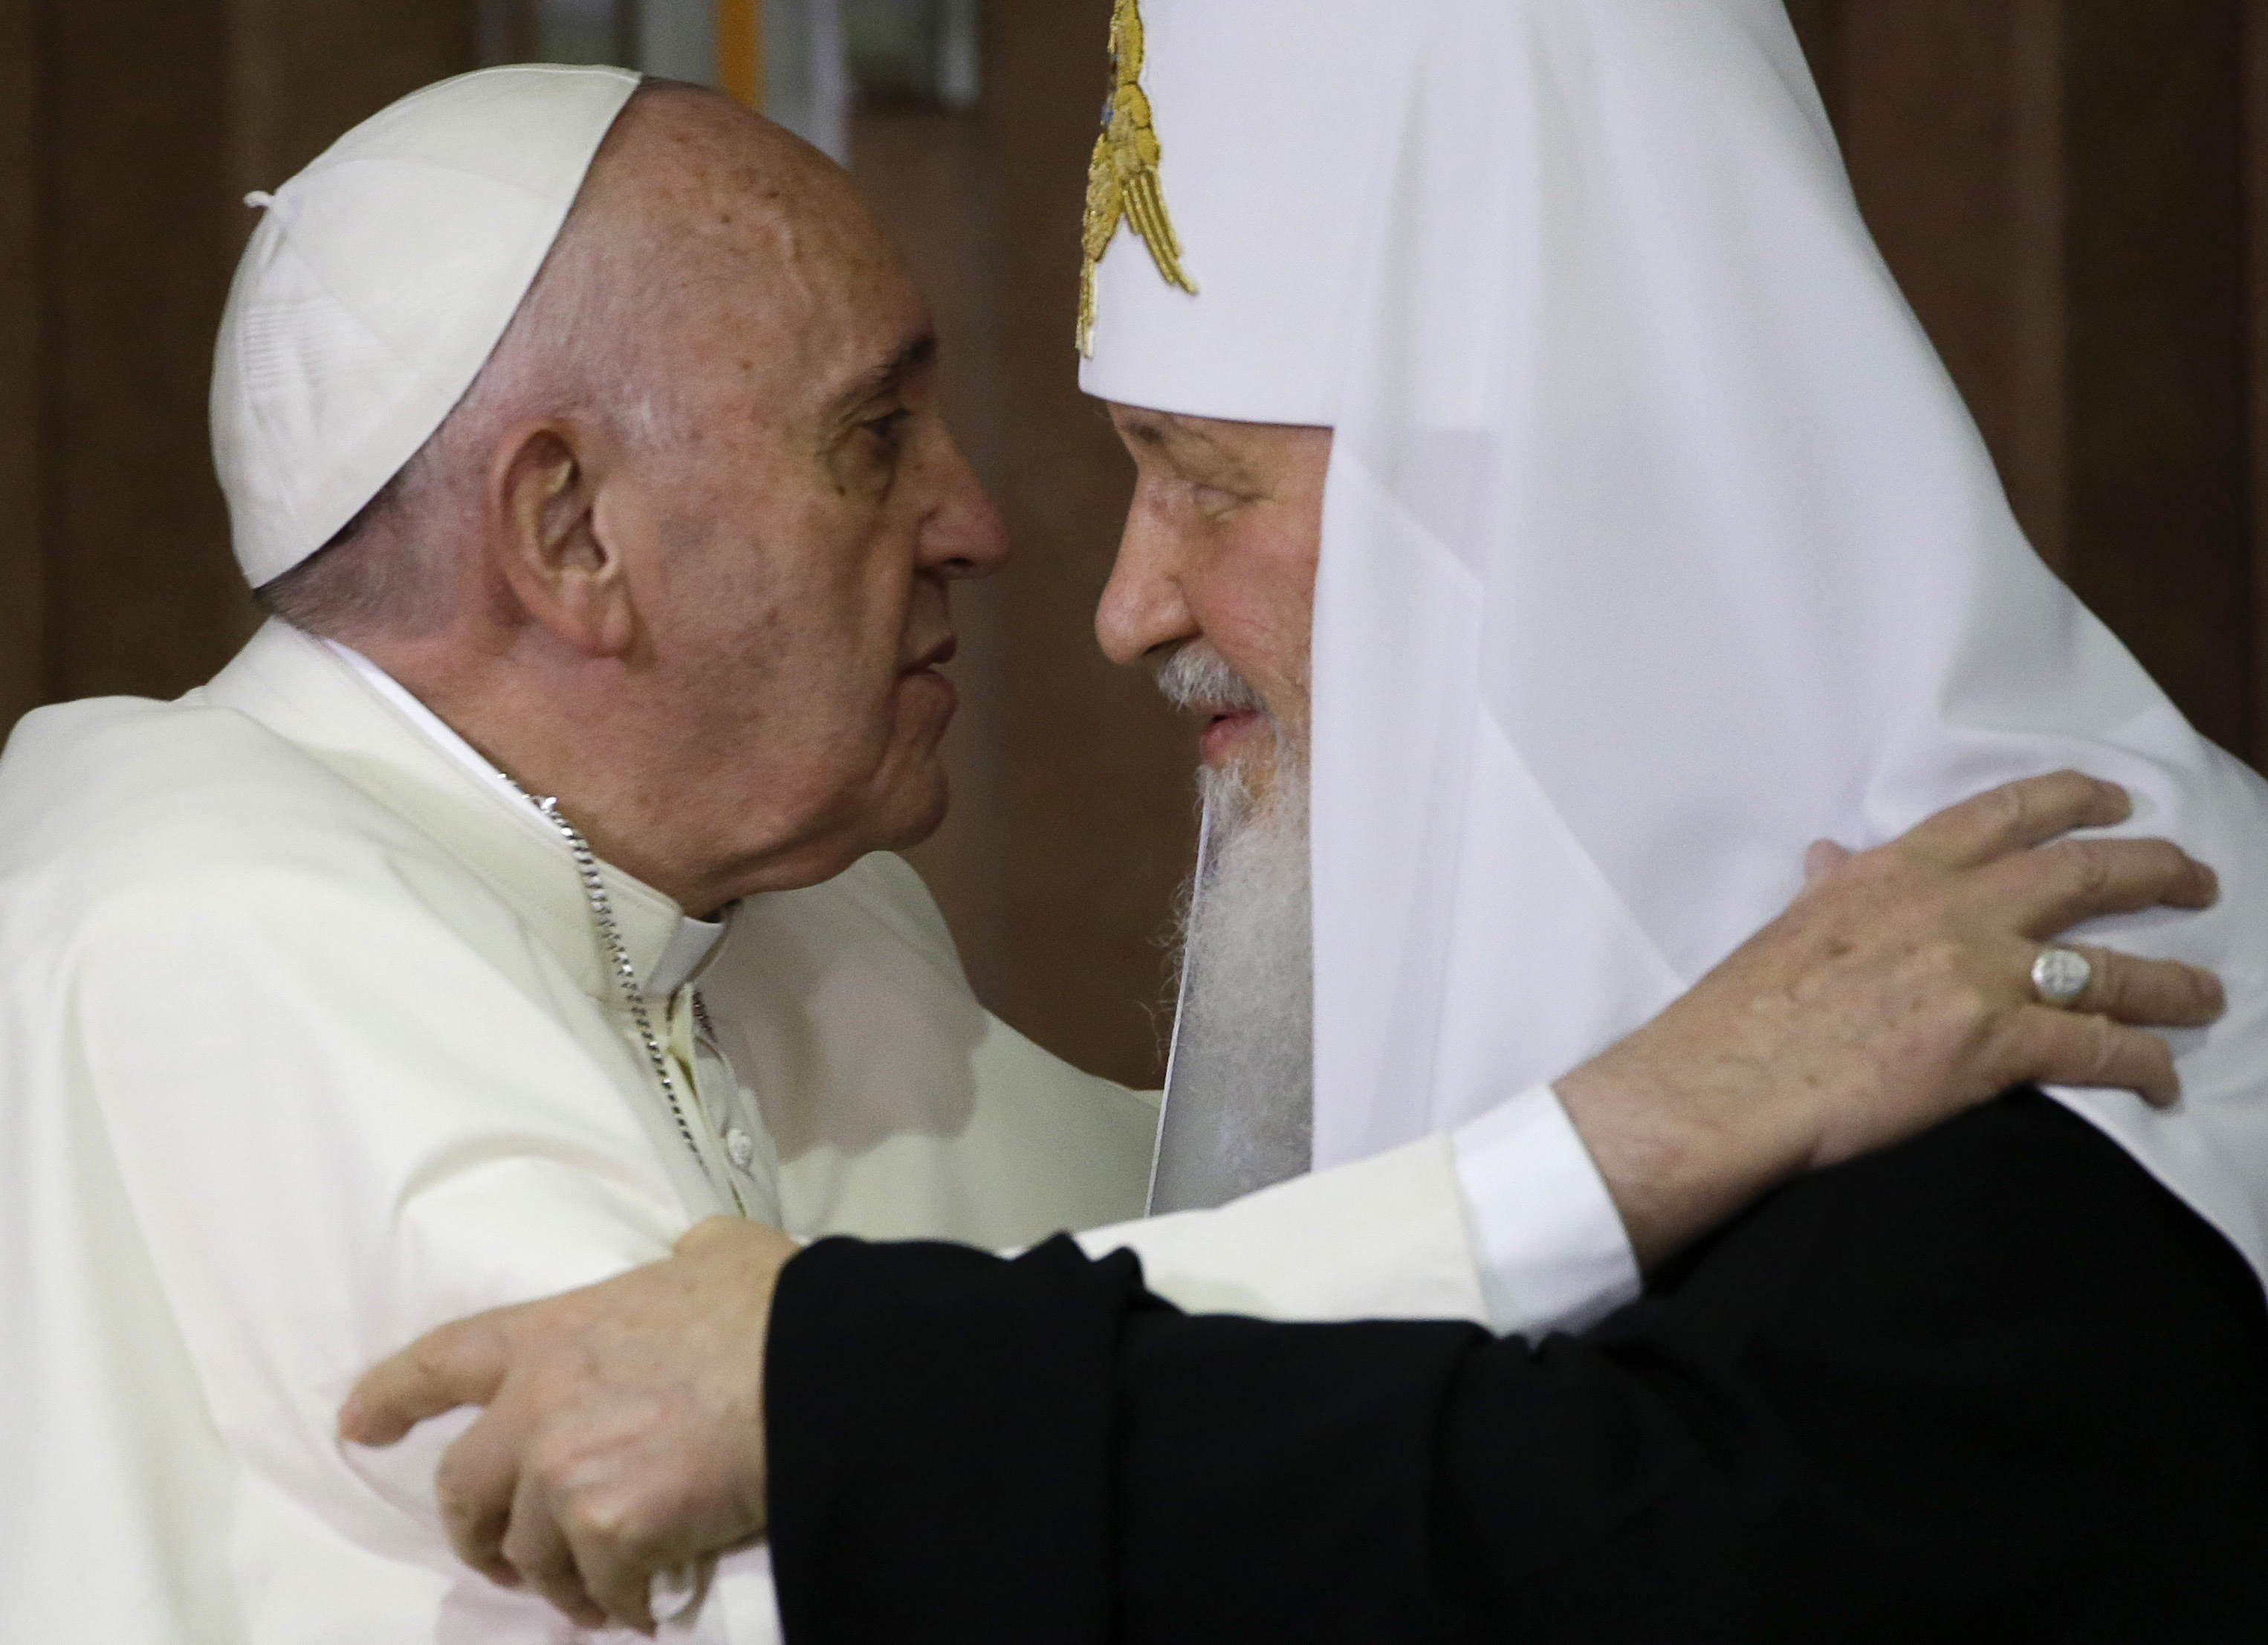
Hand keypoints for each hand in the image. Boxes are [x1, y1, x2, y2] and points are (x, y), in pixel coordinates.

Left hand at [340, 1216, 798, 1633]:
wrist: (817, 1370)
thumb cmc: (772, 1305)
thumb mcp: (714, 1253)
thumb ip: (679, 1260)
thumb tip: (694, 1259)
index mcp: (552, 1332)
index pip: (440, 1361)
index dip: (390, 1396)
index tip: (357, 1425)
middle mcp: (538, 1406)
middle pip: (461, 1488)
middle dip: (475, 1531)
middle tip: (505, 1557)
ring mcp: (568, 1474)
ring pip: (528, 1555)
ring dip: (559, 1582)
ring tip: (597, 1595)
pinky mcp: (613, 1532)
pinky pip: (602, 1591)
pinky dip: (625, 1604)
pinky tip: (652, 1606)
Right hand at [1558, 771, 2223, 1268]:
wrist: (1722, 1084)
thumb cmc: (1740, 1013)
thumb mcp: (1787, 925)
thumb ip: (1828, 888)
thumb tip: (1828, 858)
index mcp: (1895, 873)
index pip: (2005, 813)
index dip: (2074, 798)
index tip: (2114, 799)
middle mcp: (1950, 911)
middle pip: (2084, 873)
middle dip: (2155, 871)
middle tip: (2195, 880)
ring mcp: (1976, 978)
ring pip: (2110, 968)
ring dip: (2172, 983)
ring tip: (2205, 994)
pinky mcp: (1991, 1049)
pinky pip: (2096, 1048)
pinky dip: (2142, 1062)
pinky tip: (2161, 1076)